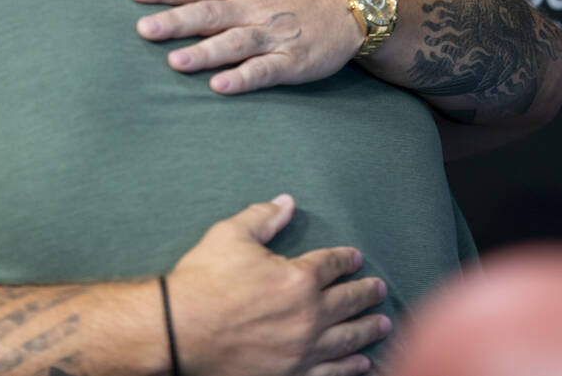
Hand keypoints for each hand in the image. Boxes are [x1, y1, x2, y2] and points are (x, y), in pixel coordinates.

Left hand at [127, 0, 361, 93]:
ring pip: (235, 42)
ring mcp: (273, 35)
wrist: (348, 6)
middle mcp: (253, 8)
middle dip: (176, 21)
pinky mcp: (291, 60)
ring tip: (175, 62)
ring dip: (205, 52)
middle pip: (210, 13)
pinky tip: (220, 86)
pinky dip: (243, 78)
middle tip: (142, 29)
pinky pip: (265, 69)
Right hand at [169, 195, 388, 375]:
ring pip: (347, 338)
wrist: (178, 330)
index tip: (355, 258)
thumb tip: (286, 202)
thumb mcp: (230, 236)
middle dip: (366, 292)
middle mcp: (308, 315)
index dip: (345, 259)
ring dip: (368, 329)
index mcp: (298, 278)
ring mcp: (302, 349)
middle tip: (378, 288)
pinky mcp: (291, 374)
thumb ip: (263, 218)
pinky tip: (362, 362)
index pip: (331, 264)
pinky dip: (350, 366)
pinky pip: (331, 372)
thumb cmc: (203, 280)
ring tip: (383, 323)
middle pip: (348, 301)